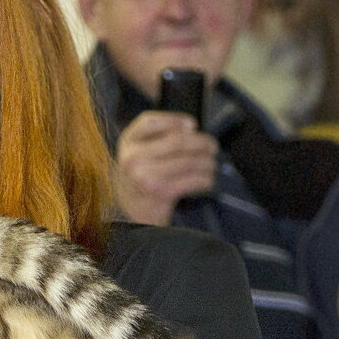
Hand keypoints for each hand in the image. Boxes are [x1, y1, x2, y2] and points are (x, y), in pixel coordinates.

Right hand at [115, 111, 217, 225]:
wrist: (128, 219)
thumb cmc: (139, 183)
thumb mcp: (137, 157)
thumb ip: (155, 140)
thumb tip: (190, 128)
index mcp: (126, 144)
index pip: (148, 121)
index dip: (173, 119)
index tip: (192, 124)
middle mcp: (132, 158)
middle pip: (177, 140)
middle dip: (202, 142)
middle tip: (212, 147)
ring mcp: (144, 176)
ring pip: (189, 161)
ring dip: (208, 163)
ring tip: (211, 165)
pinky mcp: (159, 192)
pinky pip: (193, 179)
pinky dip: (206, 180)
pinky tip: (207, 181)